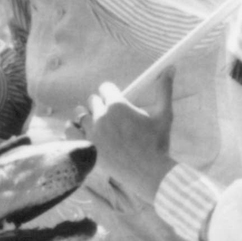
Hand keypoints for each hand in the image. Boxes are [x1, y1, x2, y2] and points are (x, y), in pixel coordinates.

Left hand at [85, 79, 175, 212]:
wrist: (148, 173)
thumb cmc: (158, 144)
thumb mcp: (164, 115)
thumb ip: (164, 90)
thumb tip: (171, 67)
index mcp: (118, 105)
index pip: (105, 88)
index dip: (111, 93)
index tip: (117, 100)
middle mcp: (101, 116)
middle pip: (93, 100)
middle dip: (102, 105)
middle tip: (112, 116)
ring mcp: (91, 132)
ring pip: (80, 114)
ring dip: (88, 117)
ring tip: (99, 125)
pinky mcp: (86, 147)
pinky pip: (70, 131)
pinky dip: (74, 129)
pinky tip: (83, 132)